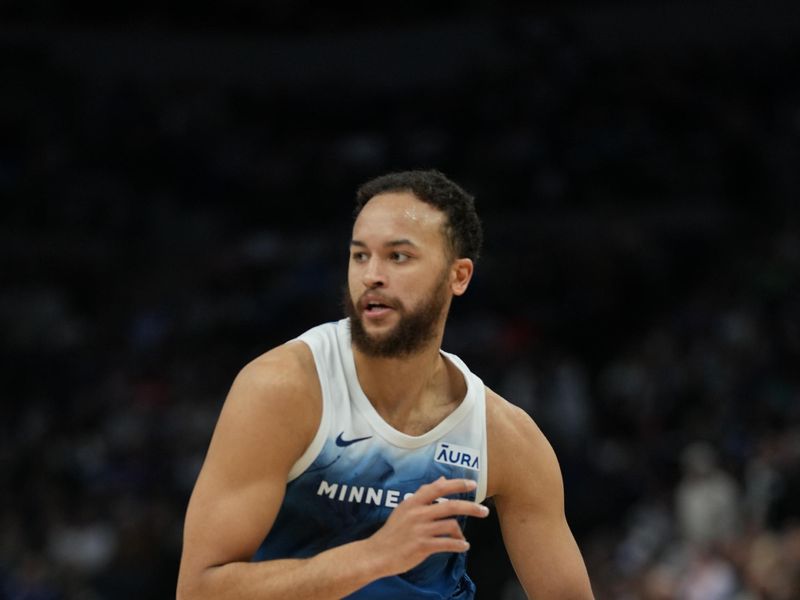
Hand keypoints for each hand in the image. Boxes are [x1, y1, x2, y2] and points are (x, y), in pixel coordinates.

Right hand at [366, 477, 488, 576]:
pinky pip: (446, 544)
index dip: (456, 484)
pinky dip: (458, 545)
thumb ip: (423, 494)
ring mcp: (420, 530)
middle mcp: (417, 514)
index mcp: (413, 502)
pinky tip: (464, 546)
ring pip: (450, 525)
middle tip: (484, 510)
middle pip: (450, 506)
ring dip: (461, 533)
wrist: (377, 553)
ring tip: (462, 539)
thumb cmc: (393, 531)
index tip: (472, 483)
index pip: (438, 488)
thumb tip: (441, 480)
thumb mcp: (405, 508)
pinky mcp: (422, 546)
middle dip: (470, 507)